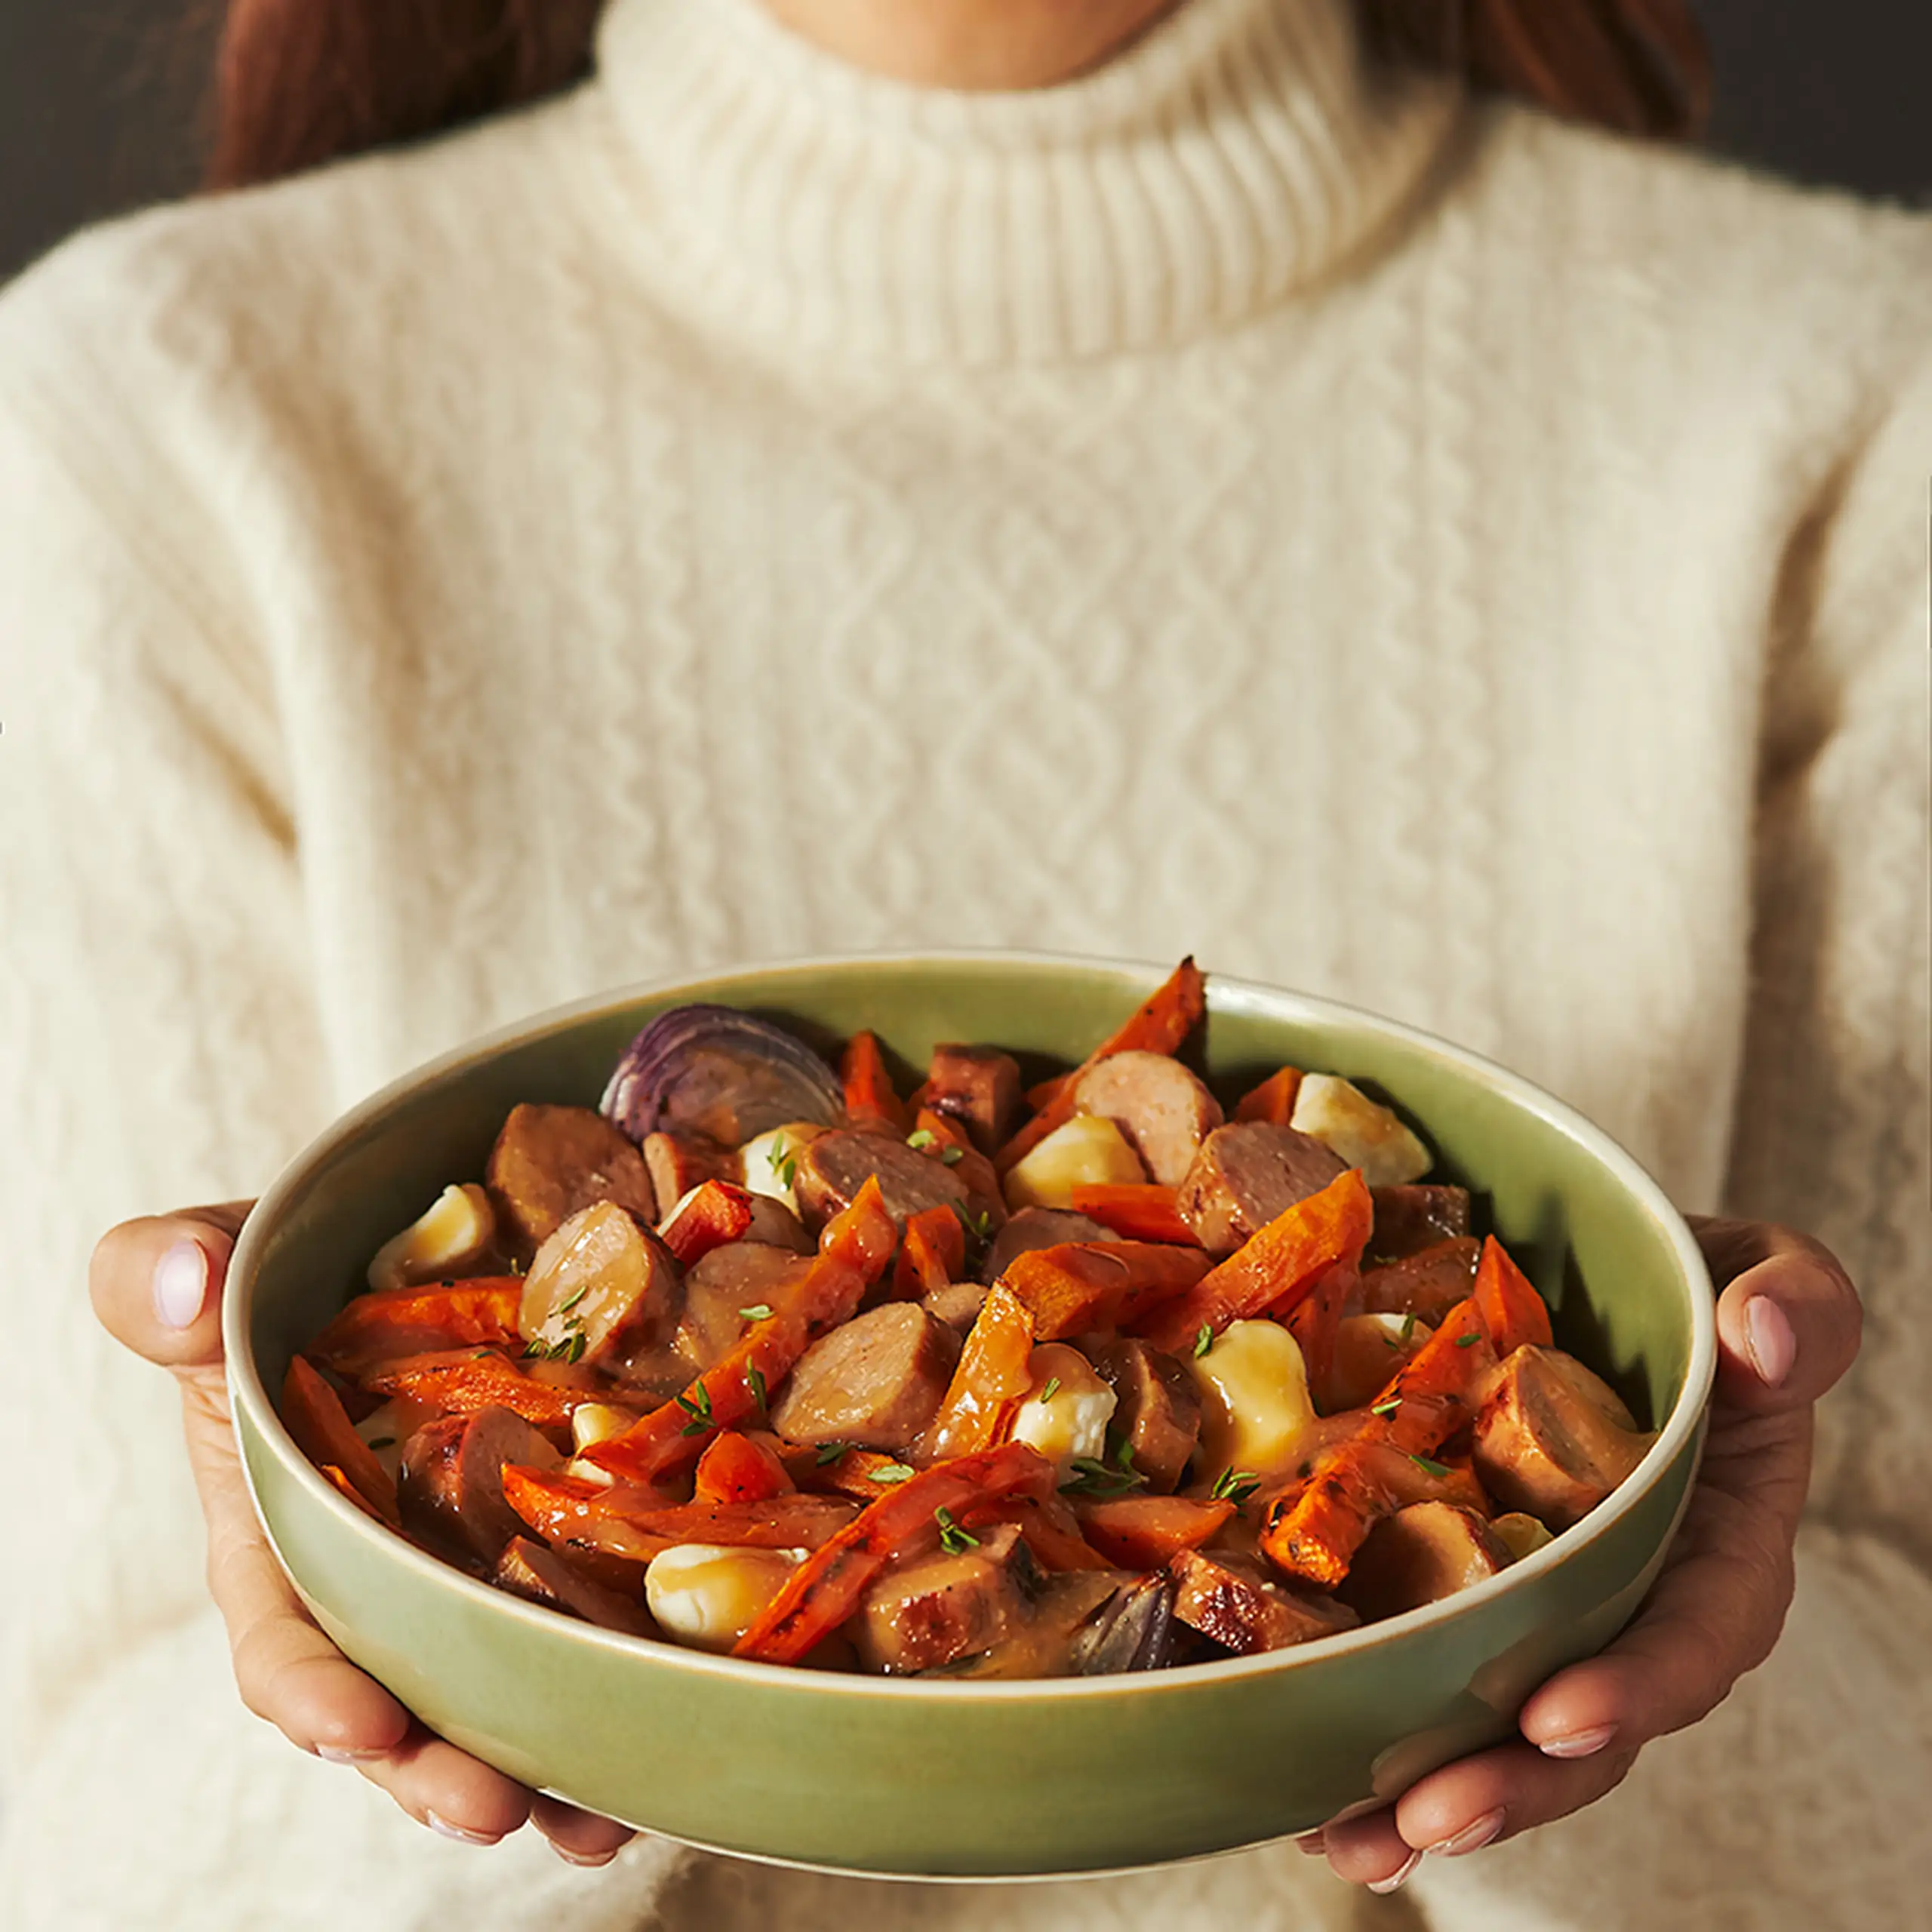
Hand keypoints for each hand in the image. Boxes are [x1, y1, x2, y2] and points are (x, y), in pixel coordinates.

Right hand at [90, 1203, 637, 1866]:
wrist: (429, 1226)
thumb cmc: (302, 1260)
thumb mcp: (226, 1255)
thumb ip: (166, 1272)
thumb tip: (173, 1283)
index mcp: (287, 1534)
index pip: (286, 1639)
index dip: (316, 1696)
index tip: (364, 1729)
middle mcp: (387, 1576)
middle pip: (406, 1700)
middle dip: (443, 1769)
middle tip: (501, 1807)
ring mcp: (481, 1567)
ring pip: (507, 1689)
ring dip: (547, 1766)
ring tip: (603, 1817)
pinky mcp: (568, 1539)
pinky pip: (596, 1617)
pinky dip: (630, 1676)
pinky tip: (680, 1721)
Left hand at [1306, 1216, 1861, 1892]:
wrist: (1561, 1257)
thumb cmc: (1669, 1276)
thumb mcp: (1747, 1265)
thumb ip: (1792, 1297)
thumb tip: (1767, 1339)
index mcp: (1714, 1533)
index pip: (1697, 1630)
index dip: (1639, 1686)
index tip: (1560, 1719)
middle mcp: (1623, 1591)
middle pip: (1587, 1718)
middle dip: (1514, 1782)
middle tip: (1427, 1817)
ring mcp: (1533, 1603)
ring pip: (1494, 1723)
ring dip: (1425, 1798)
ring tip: (1347, 1841)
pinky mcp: (1446, 1587)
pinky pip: (1414, 1673)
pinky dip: (1364, 1742)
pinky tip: (1299, 1794)